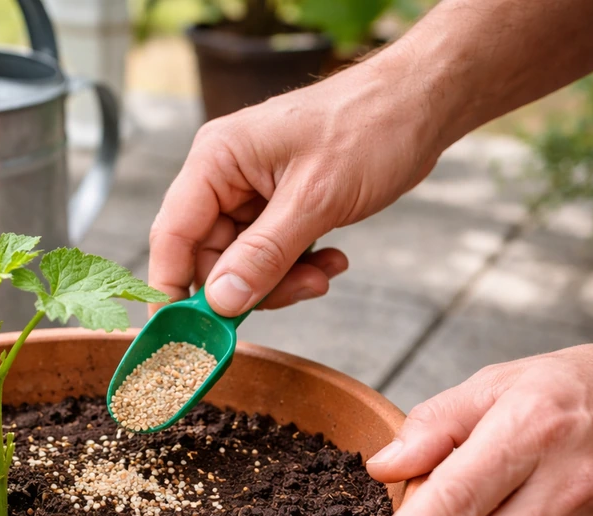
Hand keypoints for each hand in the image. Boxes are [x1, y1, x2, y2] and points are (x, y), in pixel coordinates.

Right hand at [148, 54, 443, 315]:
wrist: (421, 103)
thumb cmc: (371, 126)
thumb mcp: (315, 199)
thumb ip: (263, 255)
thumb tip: (220, 302)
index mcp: (216, 160)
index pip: (173, 235)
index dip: (172, 288)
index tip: (183, 335)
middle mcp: (224, 176)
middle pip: (209, 258)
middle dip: (252, 286)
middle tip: (302, 290)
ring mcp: (250, 193)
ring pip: (243, 264)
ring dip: (284, 279)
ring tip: (325, 271)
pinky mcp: (277, 206)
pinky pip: (271, 255)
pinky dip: (300, 267)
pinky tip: (333, 259)